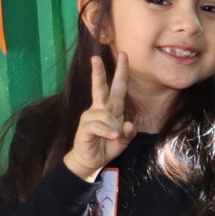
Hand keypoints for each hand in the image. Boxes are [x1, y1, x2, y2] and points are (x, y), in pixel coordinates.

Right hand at [64, 56, 133, 181]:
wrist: (90, 160)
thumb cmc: (107, 146)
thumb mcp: (124, 140)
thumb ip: (129, 132)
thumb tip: (128, 125)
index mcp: (112, 108)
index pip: (118, 87)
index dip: (122, 71)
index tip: (124, 55)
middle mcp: (100, 108)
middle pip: (101, 87)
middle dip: (100, 72)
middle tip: (96, 58)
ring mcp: (91, 116)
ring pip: (106, 114)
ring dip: (114, 127)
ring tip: (115, 137)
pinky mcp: (85, 126)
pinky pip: (99, 125)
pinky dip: (107, 132)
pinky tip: (112, 137)